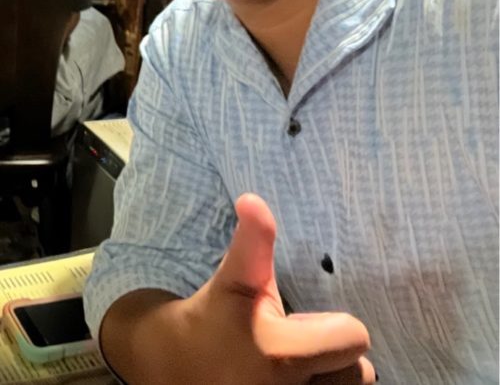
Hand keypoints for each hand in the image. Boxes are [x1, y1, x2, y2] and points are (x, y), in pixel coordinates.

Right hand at [182, 193, 375, 383]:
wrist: (173, 367)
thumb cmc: (213, 316)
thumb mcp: (235, 278)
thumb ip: (254, 242)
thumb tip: (252, 199)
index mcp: (280, 355)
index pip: (354, 338)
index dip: (335, 324)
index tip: (302, 319)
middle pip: (357, 372)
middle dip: (334, 354)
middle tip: (299, 343)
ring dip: (328, 376)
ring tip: (297, 363)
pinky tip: (290, 379)